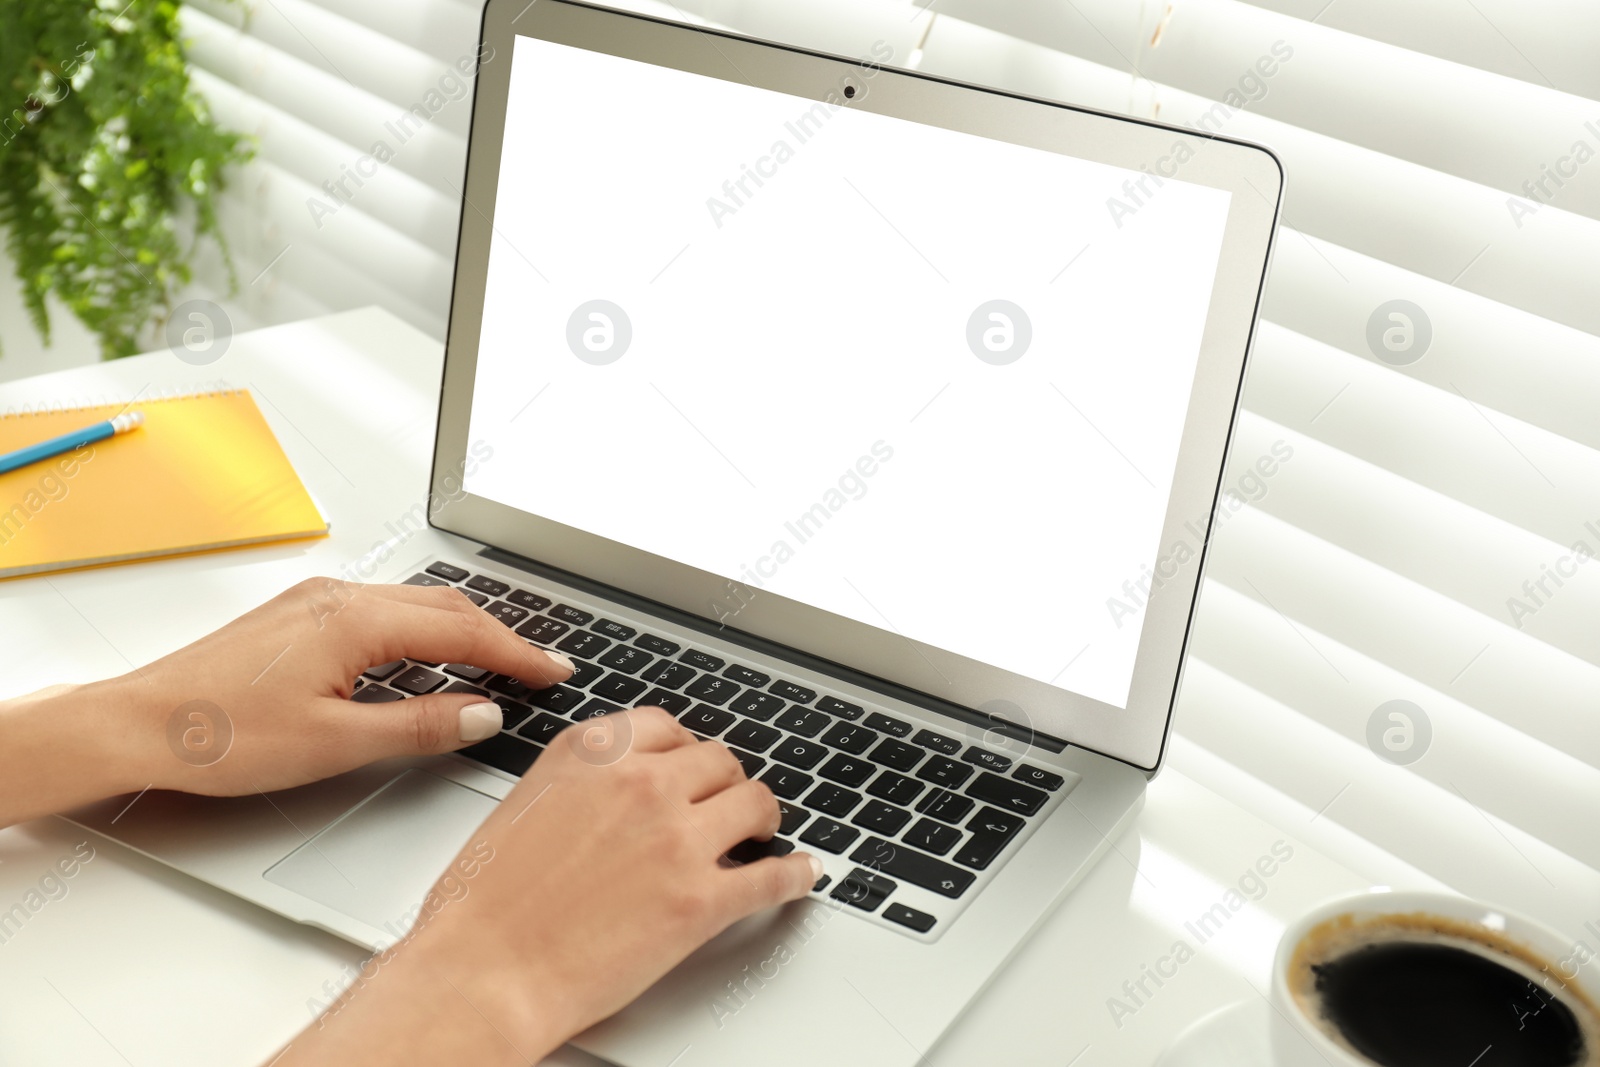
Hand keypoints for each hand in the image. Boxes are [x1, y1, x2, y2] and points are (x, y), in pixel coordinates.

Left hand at [98, 578, 573, 796]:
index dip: (516, 654)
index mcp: (355, 621)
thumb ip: (418, 726)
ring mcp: (315, 600)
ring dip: (462, 630)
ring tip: (497, 660)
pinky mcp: (298, 615)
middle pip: (445, 607)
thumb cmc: (218, 734)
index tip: (553, 672)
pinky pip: (382, 610)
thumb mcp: (334, 743)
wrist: (137, 723)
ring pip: (413, 605)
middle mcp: (338, 597)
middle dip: (500, 636)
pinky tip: (426, 657)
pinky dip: (422, 631)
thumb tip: (480, 713)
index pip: (462, 633)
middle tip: (540, 666)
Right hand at [279, 707, 821, 1063]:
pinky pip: (772, 875)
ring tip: (762, 834)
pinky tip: (803, 874)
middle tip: (728, 804)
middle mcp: (641, 782)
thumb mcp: (523, 805)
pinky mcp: (702, 899)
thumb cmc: (481, 906)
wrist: (480, 973)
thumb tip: (612, 792)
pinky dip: (795, 874)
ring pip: (754, 804)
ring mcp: (677, 838)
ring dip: (763, 819)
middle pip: (717, 762)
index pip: (667, 728)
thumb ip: (579, 784)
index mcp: (592, 752)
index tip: (693, 767)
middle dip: (725, 784)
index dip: (687, 752)